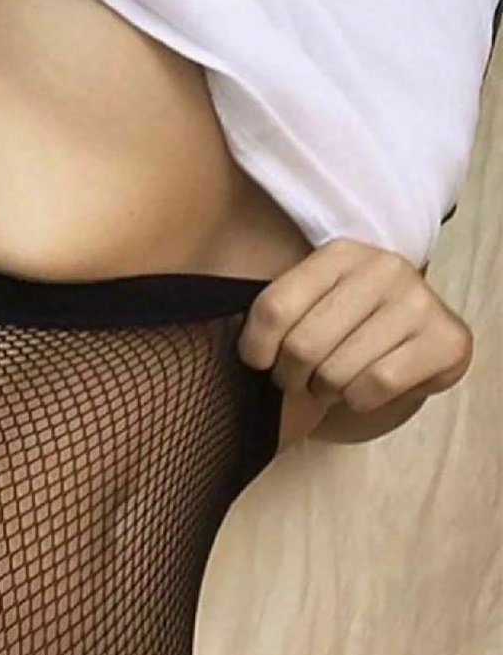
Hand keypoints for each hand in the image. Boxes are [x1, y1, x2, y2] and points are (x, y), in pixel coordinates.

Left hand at [238, 239, 473, 415]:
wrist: (416, 346)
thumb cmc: (345, 328)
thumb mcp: (308, 306)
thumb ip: (270, 314)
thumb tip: (209, 336)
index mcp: (338, 254)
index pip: (272, 309)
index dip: (255, 350)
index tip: (261, 362)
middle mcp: (382, 267)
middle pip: (302, 347)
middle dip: (292, 377)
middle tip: (303, 379)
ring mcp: (419, 301)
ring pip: (336, 372)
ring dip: (327, 391)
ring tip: (336, 381)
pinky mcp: (446, 340)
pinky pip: (373, 387)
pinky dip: (358, 401)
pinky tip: (365, 389)